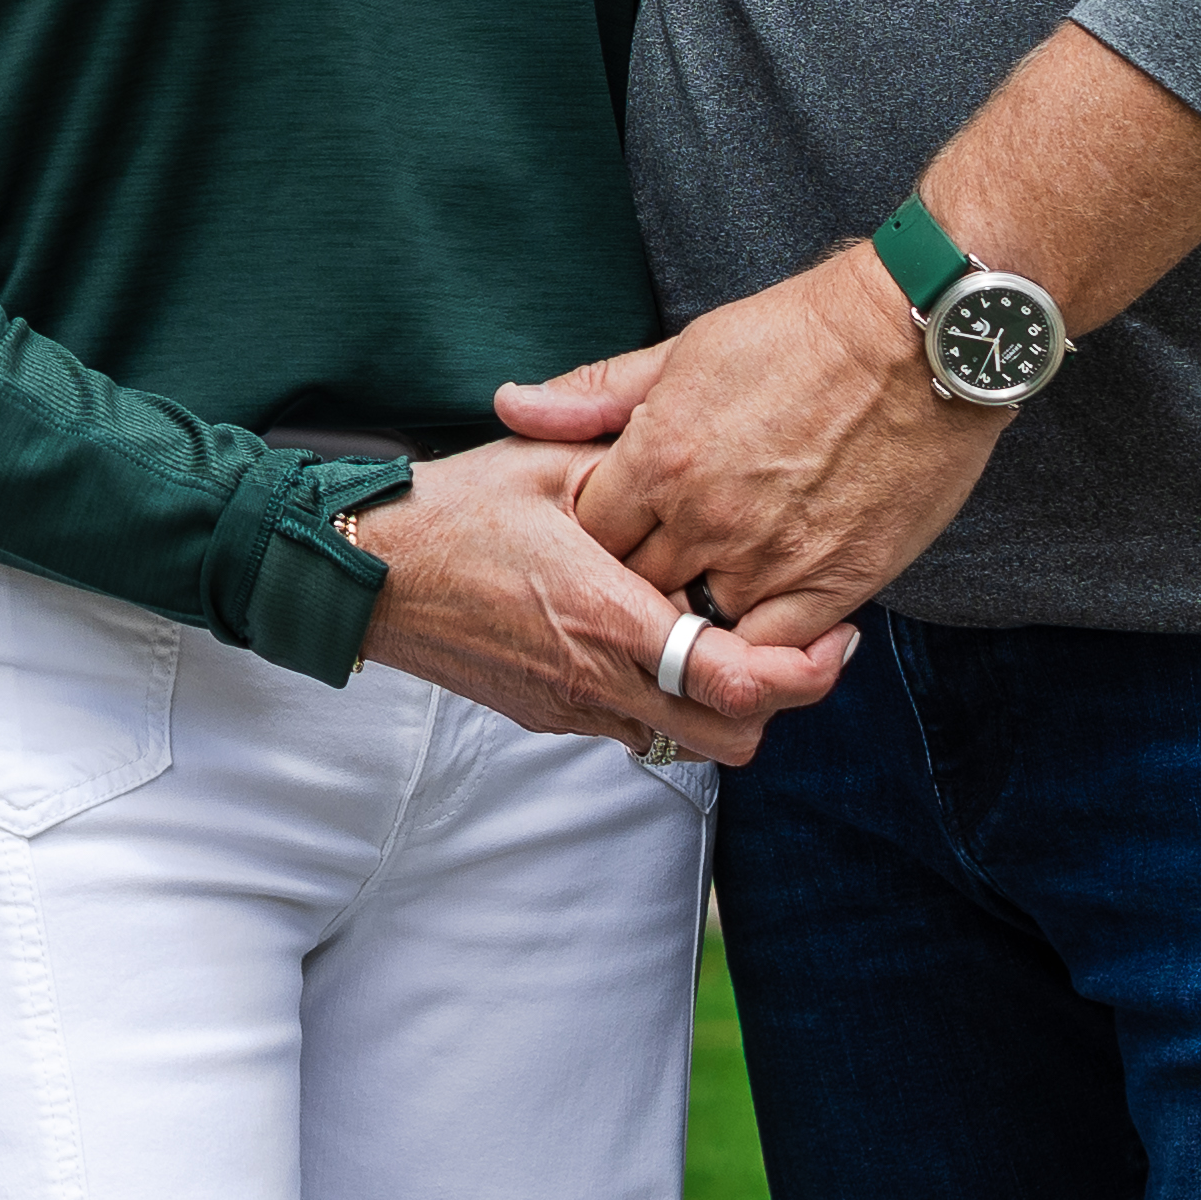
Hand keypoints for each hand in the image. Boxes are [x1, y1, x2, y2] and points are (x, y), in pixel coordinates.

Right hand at [346, 440, 856, 762]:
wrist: (367, 575)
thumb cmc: (452, 511)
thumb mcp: (551, 465)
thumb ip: (634, 468)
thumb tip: (708, 458)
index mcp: (607, 617)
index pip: (737, 684)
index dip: (803, 673)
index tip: (833, 639)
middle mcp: (597, 680)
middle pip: (733, 738)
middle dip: (779, 702)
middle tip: (798, 646)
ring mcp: (573, 708)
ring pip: (688, 742)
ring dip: (722, 704)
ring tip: (729, 638)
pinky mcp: (551, 716)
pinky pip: (637, 728)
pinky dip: (669, 700)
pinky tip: (661, 642)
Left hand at [505, 254, 1002, 639]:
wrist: (918, 339)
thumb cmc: (802, 334)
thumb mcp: (684, 351)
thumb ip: (594, 395)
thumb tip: (510, 406)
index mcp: (659, 457)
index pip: (587, 533)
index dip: (591, 538)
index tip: (608, 533)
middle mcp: (706, 518)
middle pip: (635, 590)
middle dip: (634, 586)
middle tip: (651, 574)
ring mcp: (771, 558)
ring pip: (701, 629)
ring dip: (697, 618)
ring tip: (704, 598)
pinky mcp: (836, 584)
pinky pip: (777, 652)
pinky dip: (763, 648)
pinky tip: (763, 625)